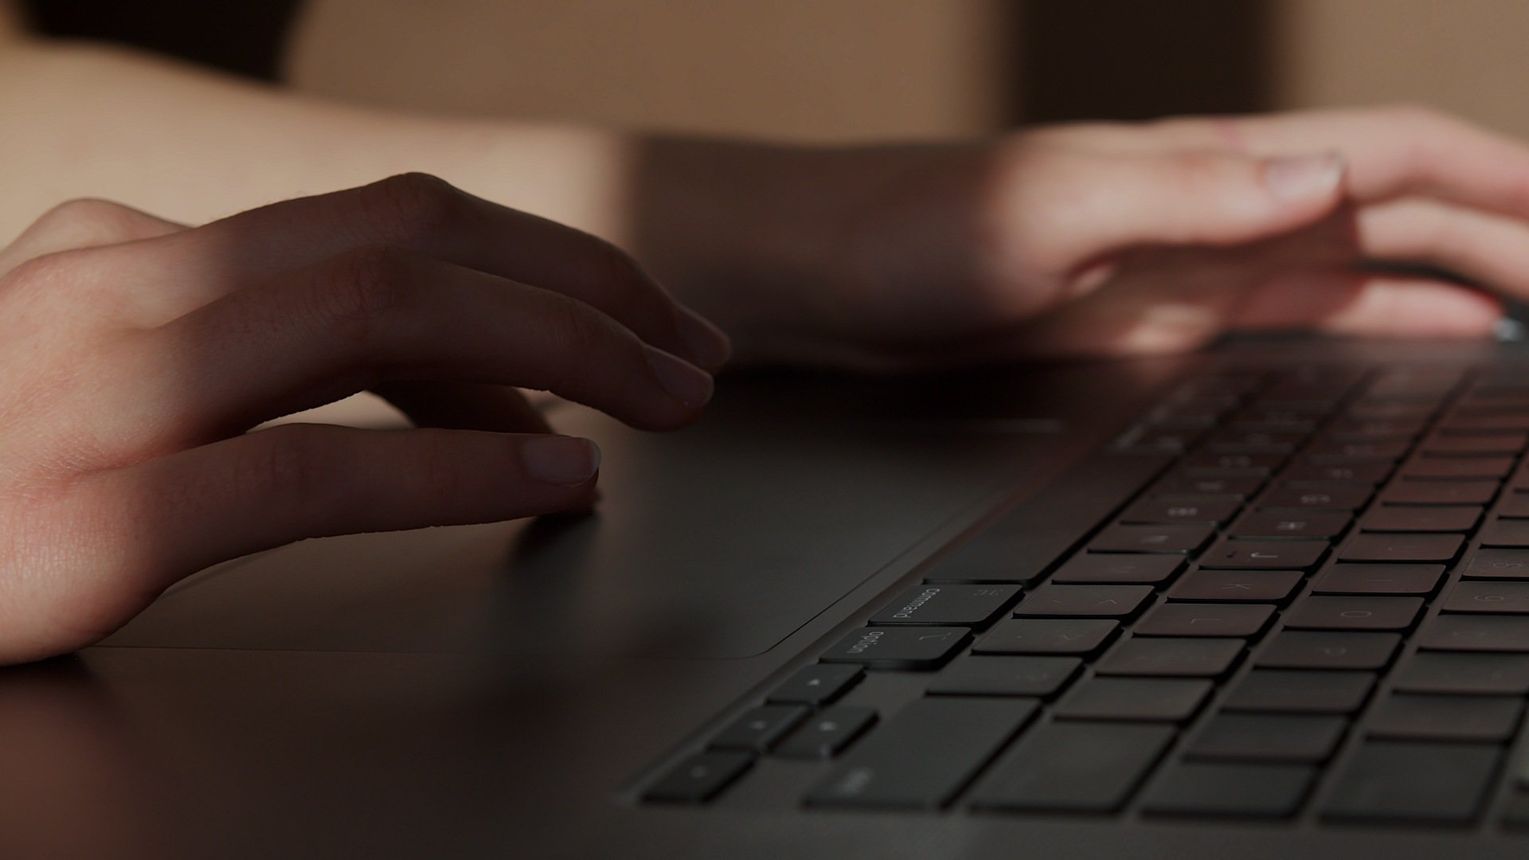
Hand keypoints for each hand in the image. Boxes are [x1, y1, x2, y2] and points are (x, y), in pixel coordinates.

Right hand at [0, 174, 728, 662]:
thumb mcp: (74, 352)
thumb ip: (210, 320)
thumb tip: (395, 351)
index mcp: (139, 255)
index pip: (388, 218)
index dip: (541, 256)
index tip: (641, 312)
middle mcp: (125, 293)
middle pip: (407, 243)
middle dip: (583, 288)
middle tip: (690, 351)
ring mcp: (102, 399)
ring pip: (372, 319)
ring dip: (555, 353)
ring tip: (658, 401)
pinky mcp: (88, 523)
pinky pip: (307, 472)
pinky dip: (455, 469)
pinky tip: (552, 483)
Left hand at [727, 106, 1526, 365]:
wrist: (833, 280)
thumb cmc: (914, 232)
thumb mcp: (1051, 212)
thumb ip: (1189, 195)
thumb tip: (1325, 180)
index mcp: (1209, 166)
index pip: (1393, 153)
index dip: (1500, 177)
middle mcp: (1219, 204)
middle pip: (1402, 204)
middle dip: (1507, 231)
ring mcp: (1196, 262)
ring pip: (1366, 258)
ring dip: (1461, 275)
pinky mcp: (1161, 315)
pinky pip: (1298, 310)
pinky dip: (1378, 317)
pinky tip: (1427, 334)